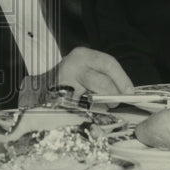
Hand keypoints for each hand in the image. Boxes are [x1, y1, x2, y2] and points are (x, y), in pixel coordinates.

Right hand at [18, 47, 133, 106]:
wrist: (40, 85)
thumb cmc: (70, 79)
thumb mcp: (87, 69)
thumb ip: (104, 77)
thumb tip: (125, 93)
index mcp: (83, 55)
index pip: (108, 63)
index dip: (122, 79)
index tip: (130, 92)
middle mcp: (72, 66)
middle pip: (101, 81)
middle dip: (112, 95)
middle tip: (115, 103)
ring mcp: (63, 83)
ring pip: (90, 97)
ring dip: (100, 106)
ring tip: (99, 106)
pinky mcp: (56, 99)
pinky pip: (77, 109)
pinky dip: (86, 114)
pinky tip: (86, 112)